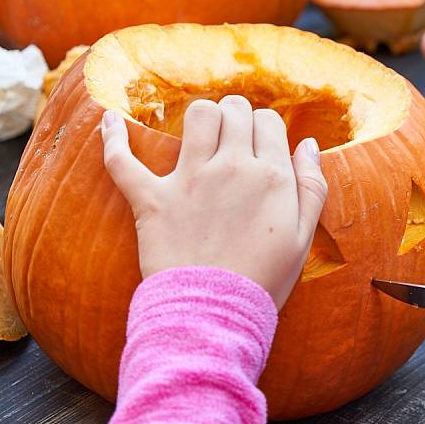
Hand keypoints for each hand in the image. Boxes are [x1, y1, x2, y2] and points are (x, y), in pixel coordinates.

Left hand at [101, 96, 327, 309]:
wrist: (218, 313)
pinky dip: (114, 138)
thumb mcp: (304, 237)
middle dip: (237, 117)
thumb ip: (312, 186)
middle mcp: (233, 167)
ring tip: (202, 134)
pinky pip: (123, 161)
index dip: (266, 130)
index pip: (268, 122)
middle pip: (235, 110)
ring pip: (198, 116)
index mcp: (272, 176)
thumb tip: (310, 145)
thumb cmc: (266, 280)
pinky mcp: (153, 199)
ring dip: (202, 118)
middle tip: (234, 139)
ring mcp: (190, 180)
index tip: (262, 148)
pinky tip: (111, 122)